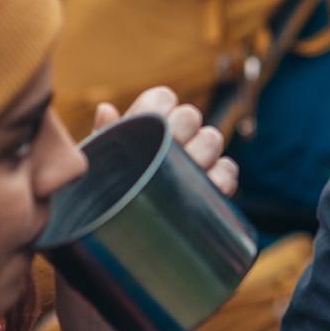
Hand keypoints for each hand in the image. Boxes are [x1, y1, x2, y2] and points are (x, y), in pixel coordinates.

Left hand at [93, 86, 239, 196]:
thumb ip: (104, 138)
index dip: (159, 107)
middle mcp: (176, 135)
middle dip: (181, 130)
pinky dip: (221, 177)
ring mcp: (199, 158)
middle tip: (166, 152)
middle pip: (190, 115)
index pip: (162, 98)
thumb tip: (106, 110)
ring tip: (182, 174)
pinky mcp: (215, 182)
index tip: (148, 126)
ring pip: (212, 139)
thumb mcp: (102, 166)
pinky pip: (227, 170)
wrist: (125, 232)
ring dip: (201, 154)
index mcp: (147, 124)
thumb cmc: (109, 192)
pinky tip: (206, 188)